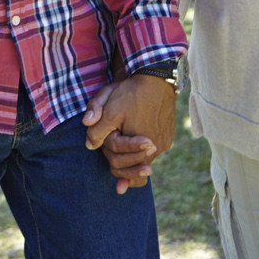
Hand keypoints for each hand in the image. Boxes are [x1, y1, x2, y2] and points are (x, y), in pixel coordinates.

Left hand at [82, 75, 176, 193]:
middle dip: (126, 166)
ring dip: (136, 156)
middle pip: (138, 166)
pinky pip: (156, 147)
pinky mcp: (169, 134)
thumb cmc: (131, 93)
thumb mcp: (109, 108)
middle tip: (119, 170)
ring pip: (147, 157)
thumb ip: (97, 129)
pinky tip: (140, 140)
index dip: (118, 171)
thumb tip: (89, 146)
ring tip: (128, 153)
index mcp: (141, 146)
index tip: (116, 181)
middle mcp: (156, 148)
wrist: (157, 77)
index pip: (125, 167)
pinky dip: (146, 148)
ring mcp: (165, 142)